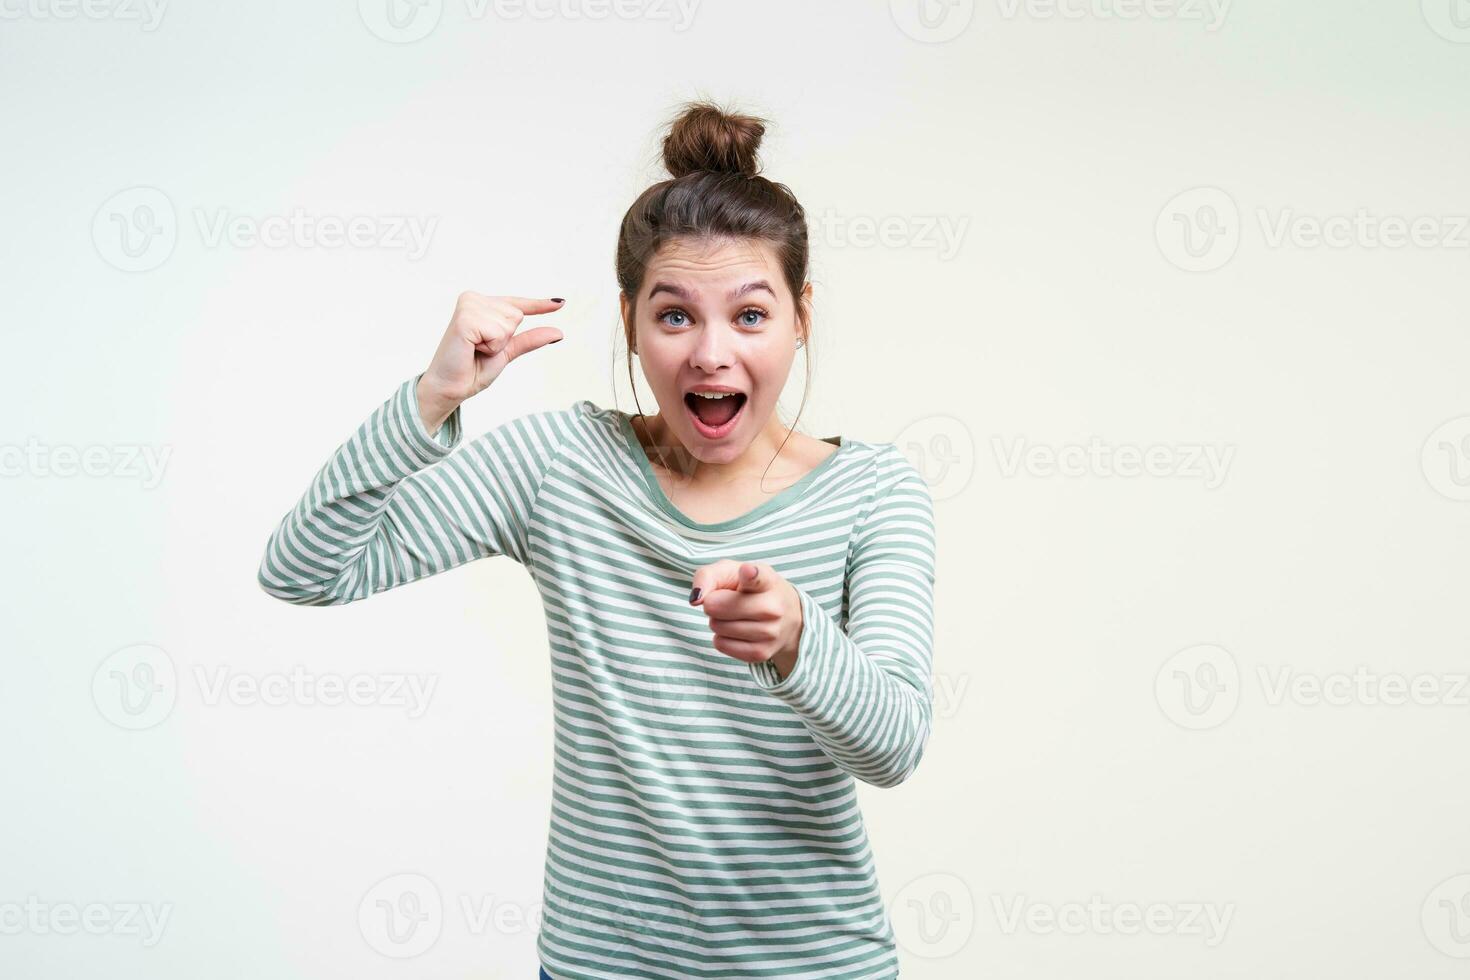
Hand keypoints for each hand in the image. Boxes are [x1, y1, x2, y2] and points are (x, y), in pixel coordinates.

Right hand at [417, 292, 564, 432]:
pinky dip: (491, 346)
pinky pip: (498, 332)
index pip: (517, 304)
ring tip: (475, 349)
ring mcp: (468, 305)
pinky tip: (472, 348)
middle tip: (480, 349)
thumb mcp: (507, 351)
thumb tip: (559, 332)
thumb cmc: (472, 369)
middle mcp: (473, 299)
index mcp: (481, 304)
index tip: (560, 303)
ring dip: (496, 344)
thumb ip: (529, 339)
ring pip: (510, 323)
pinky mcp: (465, 318)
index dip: (539, 305)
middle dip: (504, 339)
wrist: (451, 388)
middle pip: (517, 315)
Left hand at [689, 560, 803, 679]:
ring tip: (735, 615)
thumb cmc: (750, 588)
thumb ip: (708, 576)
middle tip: (728, 600)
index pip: (758, 578)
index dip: (750, 575)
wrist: (785, 616)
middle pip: (718, 607)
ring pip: (718, 627)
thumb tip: (696, 599)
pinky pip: (721, 645)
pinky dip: (721, 637)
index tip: (747, 571)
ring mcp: (770, 633)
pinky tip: (736, 630)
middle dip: (714, 603)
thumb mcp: (731, 572)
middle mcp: (773, 607)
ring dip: (717, 621)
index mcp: (767, 580)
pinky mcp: (761, 653)